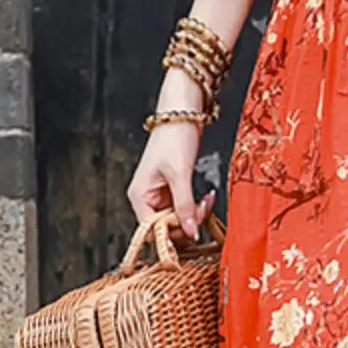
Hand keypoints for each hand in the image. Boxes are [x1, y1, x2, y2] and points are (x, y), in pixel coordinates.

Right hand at [128, 120, 215, 238]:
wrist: (183, 114)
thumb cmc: (174, 137)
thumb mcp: (180, 173)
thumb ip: (185, 204)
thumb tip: (190, 231)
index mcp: (140, 196)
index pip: (151, 230)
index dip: (171, 233)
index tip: (191, 228)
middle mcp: (147, 198)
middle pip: (165, 227)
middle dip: (187, 223)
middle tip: (203, 210)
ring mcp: (160, 195)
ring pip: (178, 219)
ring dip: (195, 215)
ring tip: (207, 201)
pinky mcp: (173, 190)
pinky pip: (184, 208)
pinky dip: (197, 207)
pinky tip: (207, 198)